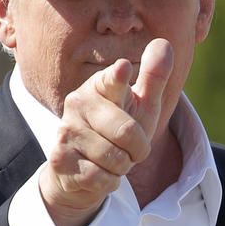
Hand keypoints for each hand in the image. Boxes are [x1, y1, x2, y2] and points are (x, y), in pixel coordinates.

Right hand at [38, 38, 173, 225]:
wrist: (83, 171)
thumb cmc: (117, 131)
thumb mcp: (141, 105)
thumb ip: (153, 77)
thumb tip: (165, 43)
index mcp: (99, 86)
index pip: (112, 81)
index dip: (118, 78)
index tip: (124, 67)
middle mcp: (78, 103)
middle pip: (126, 132)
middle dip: (138, 149)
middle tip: (131, 148)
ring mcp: (66, 130)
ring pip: (115, 158)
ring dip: (123, 167)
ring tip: (112, 159)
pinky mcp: (59, 159)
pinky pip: (102, 177)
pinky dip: (109, 181)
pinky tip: (99, 172)